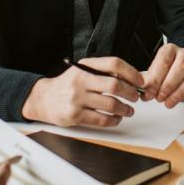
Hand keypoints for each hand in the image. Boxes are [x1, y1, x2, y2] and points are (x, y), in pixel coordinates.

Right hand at [21, 56, 144, 127]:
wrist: (43, 98)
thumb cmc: (68, 85)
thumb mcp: (83, 71)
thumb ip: (103, 73)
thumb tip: (132, 79)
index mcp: (86, 66)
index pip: (114, 64)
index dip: (131, 73)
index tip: (139, 81)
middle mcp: (81, 80)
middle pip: (115, 85)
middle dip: (131, 93)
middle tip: (135, 98)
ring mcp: (77, 98)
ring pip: (111, 105)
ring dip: (125, 109)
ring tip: (128, 110)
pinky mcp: (75, 115)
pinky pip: (101, 120)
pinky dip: (114, 120)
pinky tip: (116, 118)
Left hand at [143, 43, 183, 109]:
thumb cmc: (167, 71)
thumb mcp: (155, 73)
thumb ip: (148, 82)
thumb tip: (142, 93)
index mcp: (171, 50)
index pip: (164, 60)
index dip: (156, 77)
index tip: (149, 91)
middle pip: (181, 67)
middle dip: (169, 85)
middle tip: (159, 98)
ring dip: (180, 93)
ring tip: (169, 103)